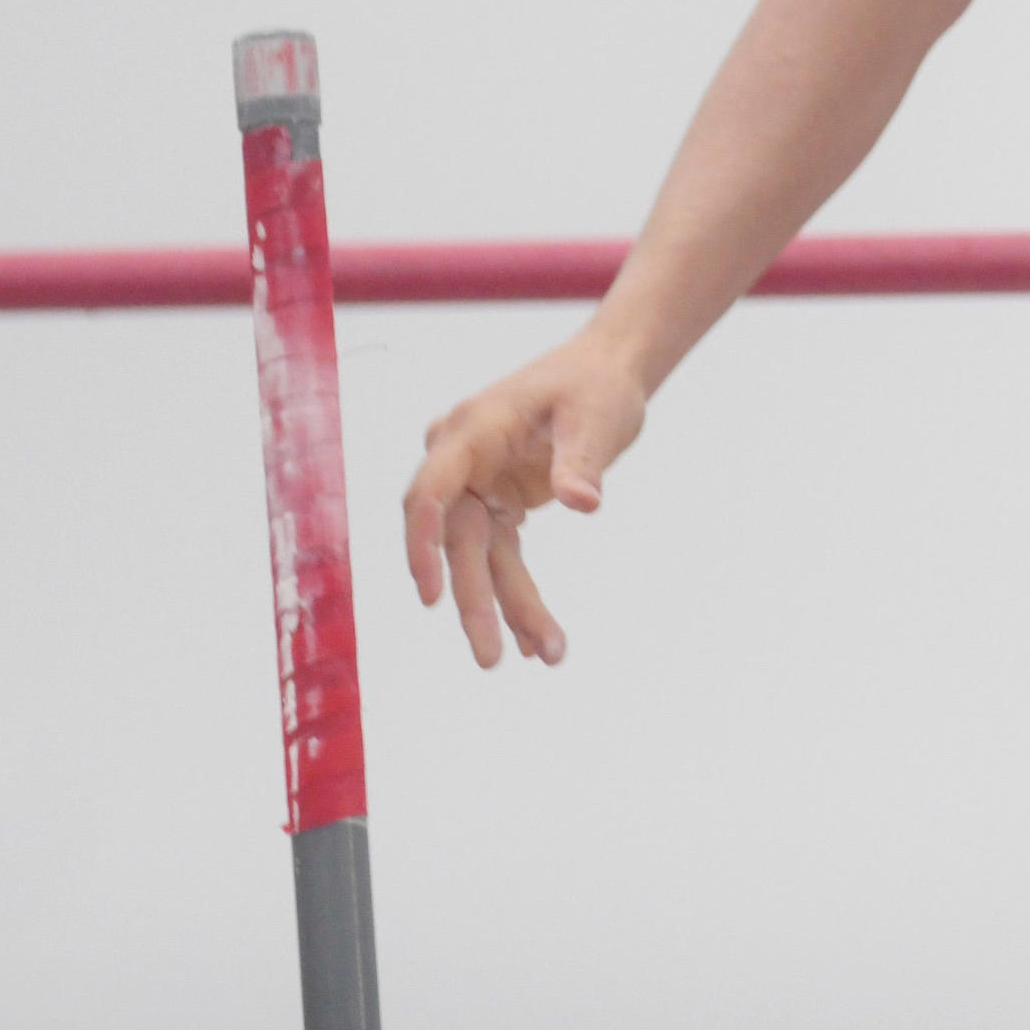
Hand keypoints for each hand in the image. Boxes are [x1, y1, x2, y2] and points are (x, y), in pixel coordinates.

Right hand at [400, 329, 648, 667]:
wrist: (606, 370)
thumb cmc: (597, 385)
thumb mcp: (596, 416)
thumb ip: (582, 460)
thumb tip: (583, 504)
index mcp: (473, 431)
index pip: (431, 492)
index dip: (423, 544)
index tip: (432, 595)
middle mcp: (461, 461)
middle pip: (456, 541)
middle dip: (475, 601)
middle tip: (493, 659)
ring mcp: (476, 484)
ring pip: (480, 559)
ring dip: (508, 608)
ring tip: (544, 655)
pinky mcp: (497, 503)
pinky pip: (500, 557)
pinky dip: (517, 594)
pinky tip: (533, 639)